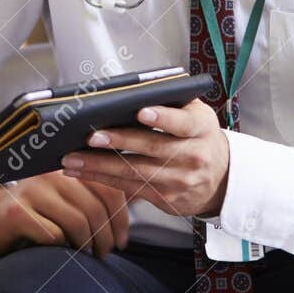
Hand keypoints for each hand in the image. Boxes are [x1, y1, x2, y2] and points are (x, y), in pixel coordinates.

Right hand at [0, 173, 129, 256]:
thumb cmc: (31, 211)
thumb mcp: (62, 199)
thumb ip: (89, 197)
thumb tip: (132, 207)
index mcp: (67, 167)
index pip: (107, 188)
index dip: (121, 218)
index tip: (122, 241)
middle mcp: (51, 173)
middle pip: (95, 207)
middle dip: (106, 237)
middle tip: (105, 254)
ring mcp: (33, 191)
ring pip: (78, 221)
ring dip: (88, 245)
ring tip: (88, 256)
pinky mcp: (17, 212)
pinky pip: (54, 234)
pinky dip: (63, 248)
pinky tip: (63, 253)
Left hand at [60, 100, 228, 217]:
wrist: (221, 178)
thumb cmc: (199, 137)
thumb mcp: (197, 115)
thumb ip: (171, 103)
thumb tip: (132, 92)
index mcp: (201, 129)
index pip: (183, 122)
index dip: (162, 118)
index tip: (141, 111)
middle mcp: (193, 156)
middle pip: (153, 149)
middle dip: (119, 142)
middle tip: (91, 136)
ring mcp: (179, 181)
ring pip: (135, 173)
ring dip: (99, 166)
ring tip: (72, 158)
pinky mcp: (165, 199)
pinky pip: (129, 188)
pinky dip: (102, 179)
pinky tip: (81, 171)